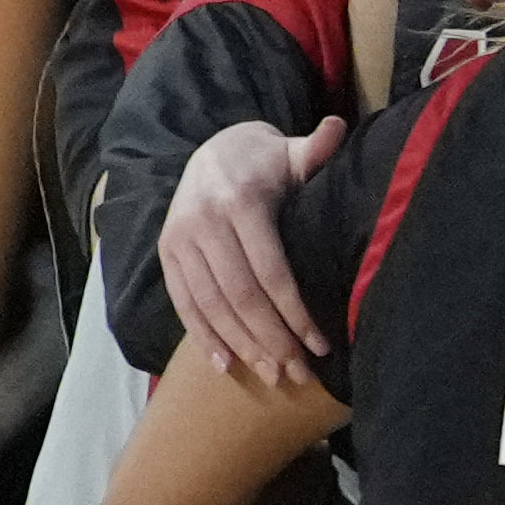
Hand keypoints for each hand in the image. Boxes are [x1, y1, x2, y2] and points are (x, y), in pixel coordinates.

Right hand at [160, 117, 343, 381]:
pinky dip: (203, 335)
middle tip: (298, 374)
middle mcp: (203, 222)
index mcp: (239, 202)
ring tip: (273, 375)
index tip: (320, 345)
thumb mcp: (290, 153)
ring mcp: (179, 239)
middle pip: (241, 297)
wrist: (211, 151)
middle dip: (272, 340)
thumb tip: (338, 129)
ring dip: (242, 346)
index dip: (295, 314)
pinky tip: (226, 364)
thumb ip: (316, 150)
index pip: (271, 272)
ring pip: (212, 305)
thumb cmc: (266, 162)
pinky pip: (183, 302)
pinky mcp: (166, 253)